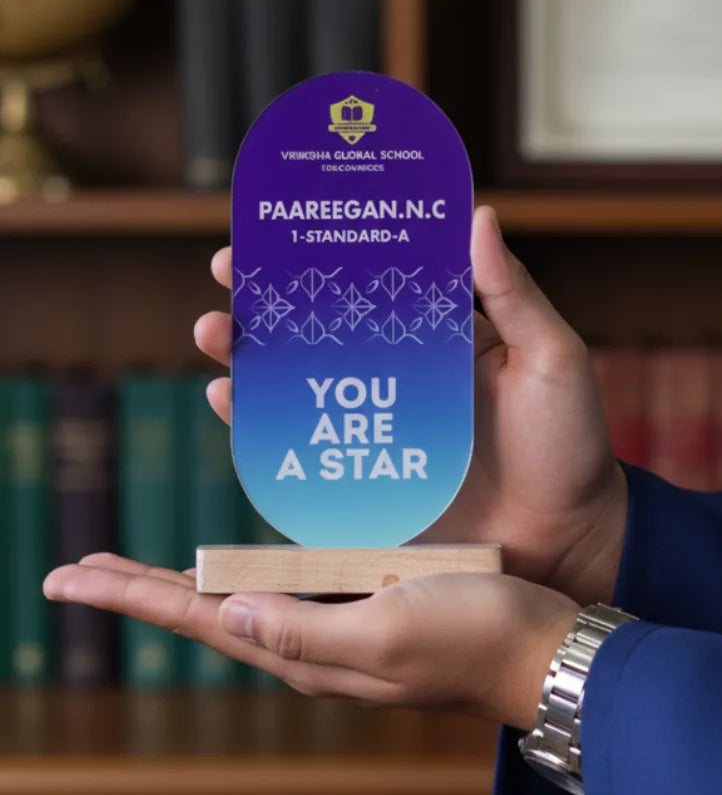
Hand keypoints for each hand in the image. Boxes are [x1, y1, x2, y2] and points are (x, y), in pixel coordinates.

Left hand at [43, 552, 577, 730]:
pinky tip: (240, 560)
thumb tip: (228, 616)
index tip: (71, 578)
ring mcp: (333, 623)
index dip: (132, 596)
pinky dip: (243, 569)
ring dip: (182, 582)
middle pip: (202, 612)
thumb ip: (307, 632)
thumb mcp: (389, 635)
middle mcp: (308, 640)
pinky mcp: (361, 601)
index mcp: (305, 649)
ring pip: (236, 599)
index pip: (197, 621)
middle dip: (139, 589)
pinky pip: (283, 584)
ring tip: (139, 568)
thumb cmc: (475, 638)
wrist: (541, 646)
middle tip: (81, 569)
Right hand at [195, 206, 626, 605]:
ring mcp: (373, 423)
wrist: (566, 540)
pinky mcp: (362, 473)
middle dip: (264, 300)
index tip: (278, 228)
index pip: (370, 282)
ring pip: (296, 381)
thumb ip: (514, 293)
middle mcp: (397, 373)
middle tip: (225, 274)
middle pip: (317, 328)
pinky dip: (258, 422)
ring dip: (247, 356)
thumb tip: (478, 213)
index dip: (323, 253)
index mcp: (438, 336)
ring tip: (211, 335)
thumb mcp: (551, 357)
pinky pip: (299, 442)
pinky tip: (227, 399)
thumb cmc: (569, 444)